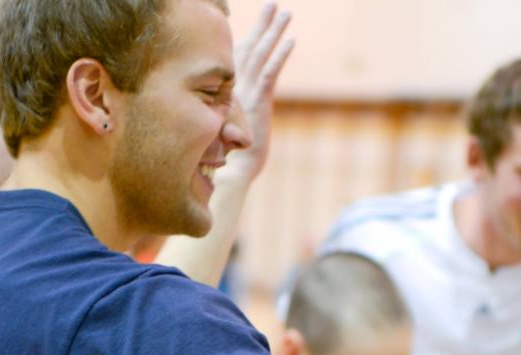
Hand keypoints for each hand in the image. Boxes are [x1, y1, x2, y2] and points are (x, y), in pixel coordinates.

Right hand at [219, 3, 294, 182]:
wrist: (233, 171)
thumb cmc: (231, 154)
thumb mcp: (231, 126)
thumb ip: (233, 111)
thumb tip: (235, 109)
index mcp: (229, 88)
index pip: (238, 56)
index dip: (248, 36)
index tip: (258, 20)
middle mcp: (236, 85)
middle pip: (250, 47)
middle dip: (262, 24)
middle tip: (273, 3)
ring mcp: (246, 92)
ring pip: (260, 55)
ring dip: (273, 32)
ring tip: (285, 12)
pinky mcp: (257, 102)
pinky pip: (269, 73)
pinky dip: (279, 56)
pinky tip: (291, 40)